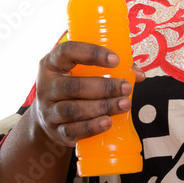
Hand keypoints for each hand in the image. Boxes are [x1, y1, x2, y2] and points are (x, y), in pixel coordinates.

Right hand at [30, 41, 144, 148]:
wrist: (47, 118)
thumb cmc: (71, 87)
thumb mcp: (80, 72)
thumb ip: (109, 68)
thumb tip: (137, 74)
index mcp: (52, 64)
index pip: (67, 51)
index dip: (91, 53)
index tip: (115, 59)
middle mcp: (46, 86)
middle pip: (74, 86)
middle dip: (104, 87)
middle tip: (126, 87)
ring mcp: (49, 111)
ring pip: (74, 110)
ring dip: (102, 107)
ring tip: (124, 104)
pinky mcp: (55, 131)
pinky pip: (73, 130)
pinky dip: (92, 127)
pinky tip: (108, 122)